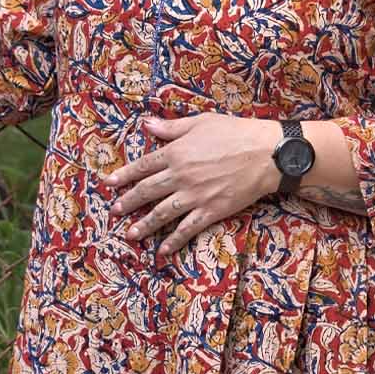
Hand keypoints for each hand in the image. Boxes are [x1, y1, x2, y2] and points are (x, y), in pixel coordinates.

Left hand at [103, 113, 281, 257]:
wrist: (265, 154)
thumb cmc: (235, 132)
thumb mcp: (201, 122)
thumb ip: (171, 127)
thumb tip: (146, 125)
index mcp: (176, 152)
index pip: (143, 166)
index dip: (124, 175)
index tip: (109, 183)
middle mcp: (181, 175)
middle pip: (147, 191)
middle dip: (128, 202)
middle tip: (114, 211)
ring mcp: (195, 196)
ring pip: (162, 213)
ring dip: (144, 225)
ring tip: (130, 234)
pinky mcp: (211, 211)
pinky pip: (187, 229)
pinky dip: (174, 240)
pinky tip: (162, 250)